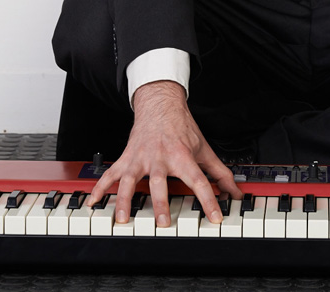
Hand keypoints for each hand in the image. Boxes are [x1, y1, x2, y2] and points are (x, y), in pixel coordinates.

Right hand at [85, 80, 241, 226]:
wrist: (160, 106)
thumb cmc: (182, 129)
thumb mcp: (204, 149)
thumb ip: (220, 173)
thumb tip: (236, 193)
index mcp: (182, 157)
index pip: (199, 181)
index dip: (209, 200)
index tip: (215, 217)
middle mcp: (160, 158)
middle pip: (160, 183)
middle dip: (160, 203)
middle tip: (162, 222)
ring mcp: (140, 159)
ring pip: (130, 181)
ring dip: (125, 200)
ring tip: (123, 219)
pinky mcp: (126, 160)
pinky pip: (110, 175)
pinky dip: (99, 189)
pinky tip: (93, 203)